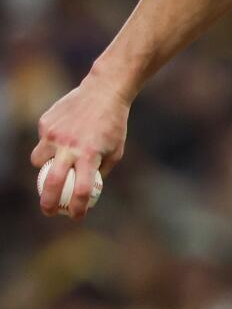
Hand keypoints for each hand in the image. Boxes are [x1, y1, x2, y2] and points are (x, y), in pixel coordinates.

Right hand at [31, 73, 130, 219]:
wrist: (104, 91)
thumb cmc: (113, 125)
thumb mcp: (116, 150)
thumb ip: (100, 171)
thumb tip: (86, 192)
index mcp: (90, 154)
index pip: (82, 189)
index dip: (78, 207)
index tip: (75, 216)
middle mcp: (69, 146)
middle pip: (52, 182)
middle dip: (48, 202)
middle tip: (49, 211)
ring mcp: (54, 134)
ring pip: (38, 160)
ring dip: (45, 165)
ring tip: (59, 157)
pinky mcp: (45, 123)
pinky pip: (43, 141)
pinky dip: (51, 142)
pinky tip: (66, 131)